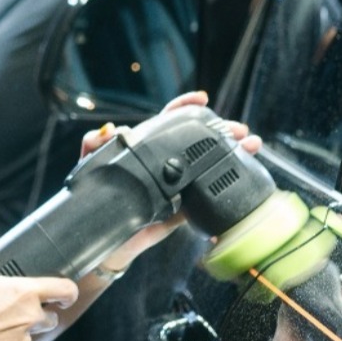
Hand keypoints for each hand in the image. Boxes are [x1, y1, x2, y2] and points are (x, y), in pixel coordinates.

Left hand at [80, 91, 262, 273]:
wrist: (107, 241)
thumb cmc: (99, 199)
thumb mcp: (91, 167)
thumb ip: (94, 146)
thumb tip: (108, 131)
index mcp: (146, 149)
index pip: (168, 121)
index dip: (185, 107)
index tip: (202, 100)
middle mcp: (166, 163)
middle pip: (199, 139)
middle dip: (222, 130)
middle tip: (238, 130)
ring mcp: (178, 184)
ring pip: (210, 162)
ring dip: (233, 151)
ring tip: (250, 145)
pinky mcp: (185, 207)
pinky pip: (209, 193)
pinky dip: (229, 183)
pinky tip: (246, 172)